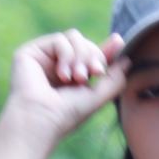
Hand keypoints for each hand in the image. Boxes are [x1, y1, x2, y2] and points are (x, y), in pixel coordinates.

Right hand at [3, 29, 130, 145]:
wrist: (41, 121)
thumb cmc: (66, 116)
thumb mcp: (97, 97)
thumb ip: (114, 79)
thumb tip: (127, 60)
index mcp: (72, 78)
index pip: (90, 56)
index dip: (105, 50)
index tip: (119, 41)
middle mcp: (57, 66)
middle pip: (85, 43)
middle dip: (93, 57)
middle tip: (93, 74)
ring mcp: (43, 58)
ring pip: (74, 37)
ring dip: (81, 56)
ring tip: (75, 78)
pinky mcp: (31, 52)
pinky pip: (59, 40)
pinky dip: (66, 54)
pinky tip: (62, 75)